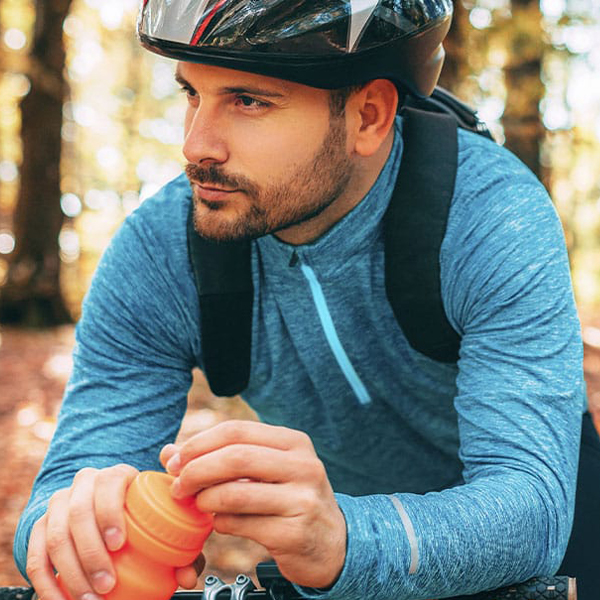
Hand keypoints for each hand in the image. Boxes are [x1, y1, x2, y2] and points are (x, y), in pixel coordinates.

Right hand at [25, 464, 202, 599]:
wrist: (101, 504)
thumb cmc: (139, 514)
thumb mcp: (161, 519)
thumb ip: (182, 545)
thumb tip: (188, 574)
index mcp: (117, 476)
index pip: (110, 484)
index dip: (110, 513)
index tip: (118, 545)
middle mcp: (85, 483)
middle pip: (79, 513)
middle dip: (90, 553)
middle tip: (107, 584)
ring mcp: (60, 503)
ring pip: (55, 536)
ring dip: (70, 573)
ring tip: (90, 599)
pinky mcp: (40, 525)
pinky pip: (35, 554)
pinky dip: (46, 583)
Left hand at [160, 421, 346, 588]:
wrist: (333, 543)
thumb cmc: (291, 499)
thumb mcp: (267, 471)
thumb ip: (223, 458)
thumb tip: (169, 453)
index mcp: (294, 442)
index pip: (237, 430)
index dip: (200, 443)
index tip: (176, 460)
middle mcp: (303, 466)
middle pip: (236, 457)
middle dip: (196, 470)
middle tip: (178, 485)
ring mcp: (302, 500)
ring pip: (235, 493)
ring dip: (205, 500)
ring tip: (198, 505)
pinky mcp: (294, 533)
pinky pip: (241, 524)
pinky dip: (220, 523)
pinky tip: (220, 522)